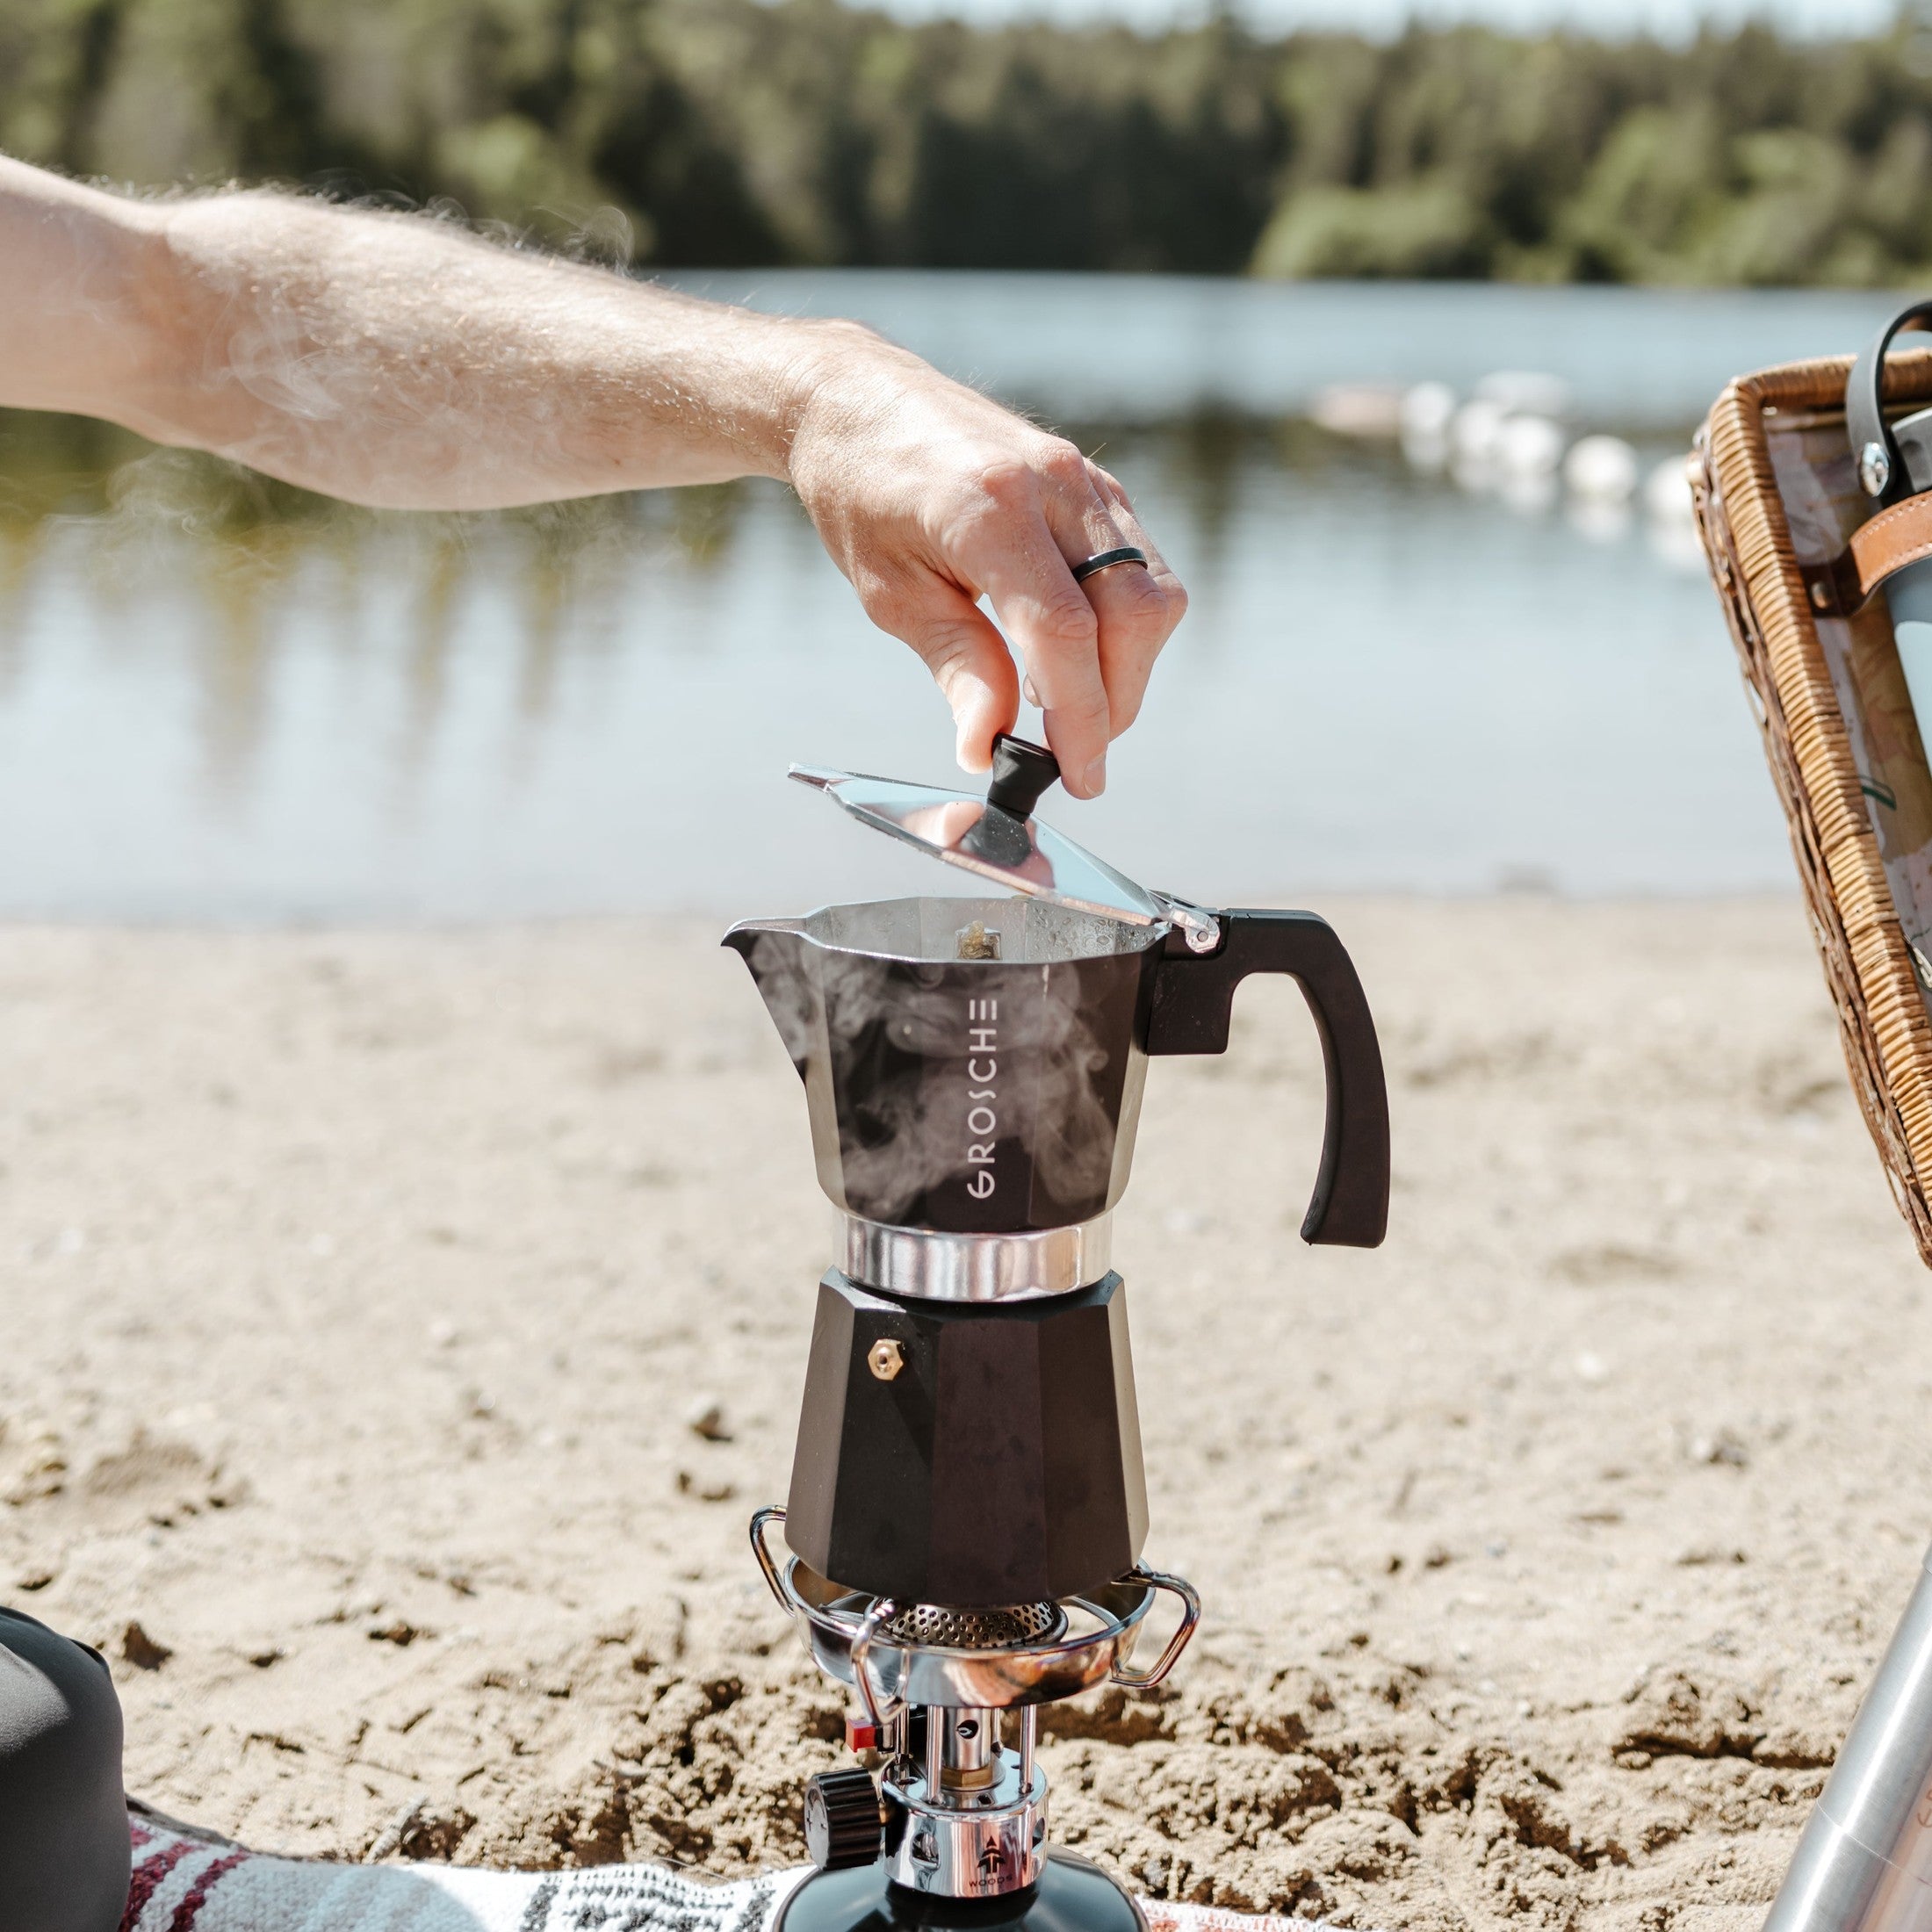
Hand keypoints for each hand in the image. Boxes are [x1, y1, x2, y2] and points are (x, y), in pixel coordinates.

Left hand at [784, 322, 1186, 798]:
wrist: (862, 401)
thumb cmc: (862, 497)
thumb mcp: (890, 594)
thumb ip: (957, 667)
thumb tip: (990, 747)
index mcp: (987, 509)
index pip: (1064, 631)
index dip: (1081, 716)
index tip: (1078, 777)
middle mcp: (1052, 484)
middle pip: (1131, 615)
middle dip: (1116, 702)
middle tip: (1074, 754)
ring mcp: (1085, 478)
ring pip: (1154, 593)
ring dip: (1129, 668)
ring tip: (1068, 704)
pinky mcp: (1099, 484)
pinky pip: (1143, 568)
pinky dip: (1124, 628)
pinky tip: (1072, 654)